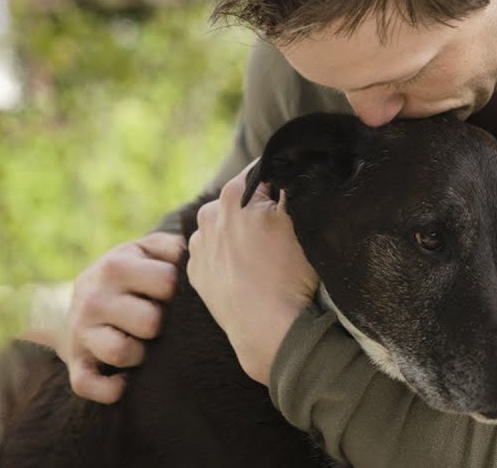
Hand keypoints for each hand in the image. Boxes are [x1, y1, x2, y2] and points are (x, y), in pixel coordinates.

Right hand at [58, 232, 184, 402]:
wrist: (75, 304)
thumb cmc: (125, 277)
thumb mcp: (142, 252)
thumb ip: (169, 247)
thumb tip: (196, 249)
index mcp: (115, 266)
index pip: (166, 281)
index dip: (176, 291)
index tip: (169, 294)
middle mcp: (93, 298)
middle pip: (149, 322)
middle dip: (160, 325)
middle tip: (155, 323)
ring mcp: (81, 333)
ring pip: (120, 352)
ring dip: (139, 355)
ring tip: (140, 347)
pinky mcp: (75, 365)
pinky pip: (92, 386)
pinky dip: (112, 389)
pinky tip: (126, 379)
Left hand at [188, 160, 317, 385]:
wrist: (268, 331)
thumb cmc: (289, 274)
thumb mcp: (300, 219)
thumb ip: (292, 184)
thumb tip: (291, 165)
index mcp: (233, 195)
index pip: (261, 171)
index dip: (281, 180)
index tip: (293, 196)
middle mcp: (208, 215)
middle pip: (241, 200)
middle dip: (259, 209)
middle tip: (282, 234)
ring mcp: (199, 246)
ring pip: (227, 228)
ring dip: (242, 234)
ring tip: (266, 258)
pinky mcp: (196, 274)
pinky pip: (215, 255)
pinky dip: (230, 258)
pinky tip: (249, 273)